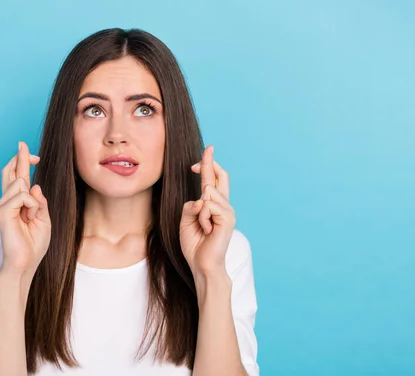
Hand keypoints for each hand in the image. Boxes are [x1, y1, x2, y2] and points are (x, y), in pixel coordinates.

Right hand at [0, 141, 50, 274]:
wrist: (25, 264)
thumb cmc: (34, 245)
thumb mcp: (44, 220)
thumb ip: (40, 202)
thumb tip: (34, 186)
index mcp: (18, 203)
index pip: (18, 177)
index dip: (22, 161)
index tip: (30, 151)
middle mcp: (8, 202)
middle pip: (11, 171)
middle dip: (19, 157)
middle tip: (23, 144)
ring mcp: (3, 206)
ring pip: (20, 182)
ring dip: (33, 199)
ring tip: (32, 216)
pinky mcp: (3, 212)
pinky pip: (22, 196)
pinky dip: (32, 205)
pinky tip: (29, 217)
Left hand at [179, 145, 235, 276]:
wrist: (202, 264)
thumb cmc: (195, 244)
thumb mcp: (186, 221)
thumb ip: (190, 206)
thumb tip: (201, 198)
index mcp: (213, 205)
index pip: (212, 179)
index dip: (208, 164)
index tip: (207, 151)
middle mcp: (223, 205)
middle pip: (219, 176)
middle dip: (211, 162)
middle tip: (208, 149)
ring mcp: (227, 211)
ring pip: (208, 193)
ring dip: (198, 211)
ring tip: (203, 227)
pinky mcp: (228, 218)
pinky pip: (209, 206)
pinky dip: (202, 218)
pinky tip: (207, 230)